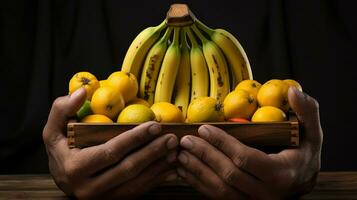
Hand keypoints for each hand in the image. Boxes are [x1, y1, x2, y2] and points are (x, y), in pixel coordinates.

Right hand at [43, 88, 177, 198]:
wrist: (63, 181)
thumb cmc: (60, 151)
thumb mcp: (53, 130)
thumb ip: (62, 109)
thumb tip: (82, 92)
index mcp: (75, 168)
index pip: (110, 152)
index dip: (135, 138)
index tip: (154, 125)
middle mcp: (89, 188)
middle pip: (128, 169)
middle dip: (152, 152)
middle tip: (171, 137)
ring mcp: (103, 198)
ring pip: (137, 183)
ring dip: (159, 167)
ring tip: (175, 150)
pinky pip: (139, 192)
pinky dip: (157, 180)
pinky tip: (171, 168)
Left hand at [177, 87, 322, 198]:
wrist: (301, 183)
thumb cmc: (304, 155)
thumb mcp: (311, 133)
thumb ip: (306, 112)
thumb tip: (293, 91)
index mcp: (281, 174)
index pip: (246, 159)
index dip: (222, 143)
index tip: (204, 129)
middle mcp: (266, 193)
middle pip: (228, 175)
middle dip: (204, 155)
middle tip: (186, 139)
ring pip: (219, 189)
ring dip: (197, 170)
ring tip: (180, 153)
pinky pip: (216, 196)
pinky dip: (198, 183)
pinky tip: (185, 170)